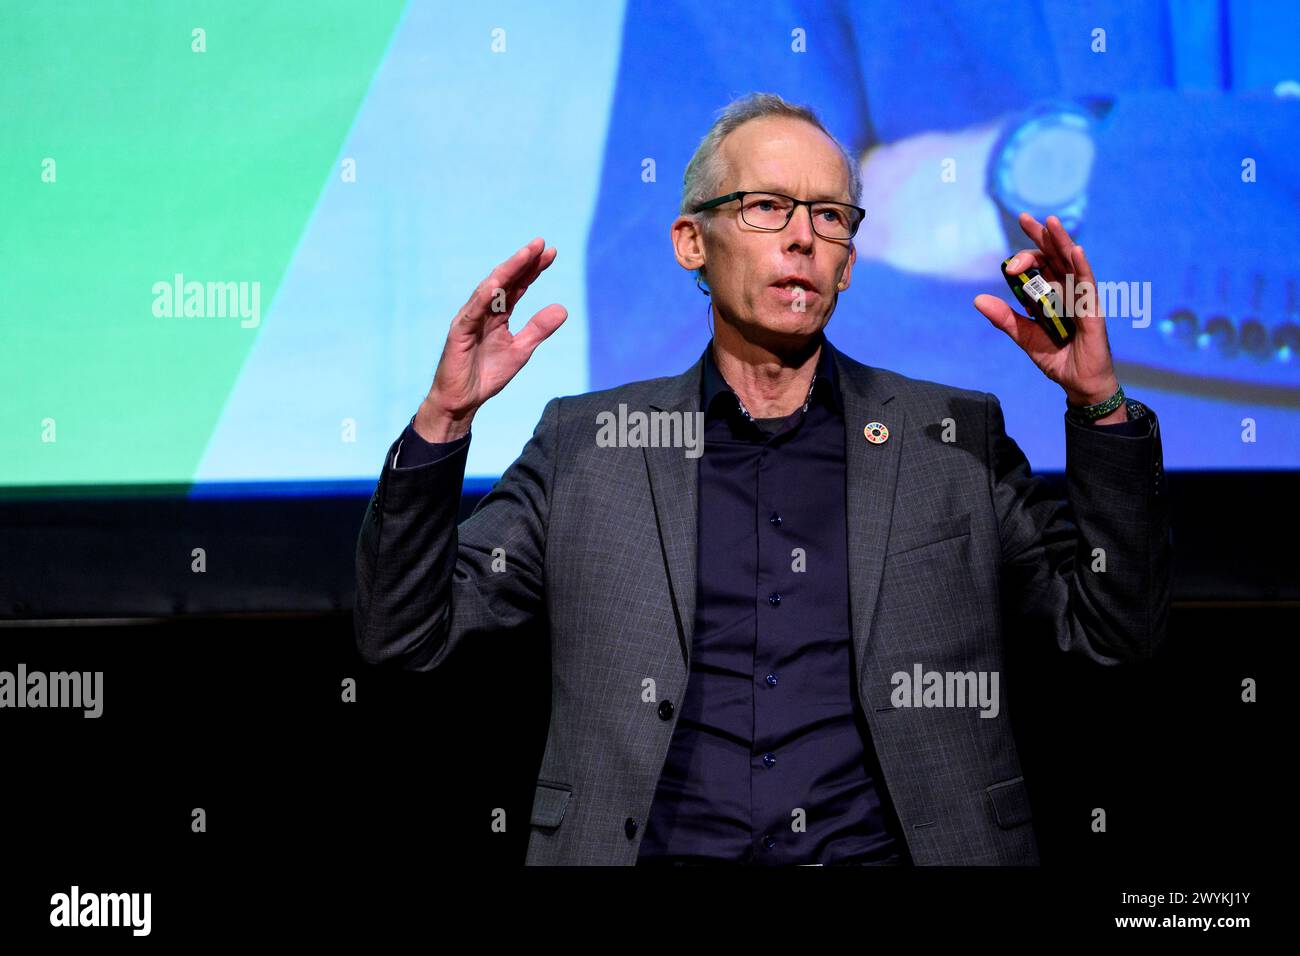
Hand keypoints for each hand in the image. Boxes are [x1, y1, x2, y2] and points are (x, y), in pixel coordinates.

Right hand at [415, 237, 566, 440]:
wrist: (463, 400)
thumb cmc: (486, 374)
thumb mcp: (521, 350)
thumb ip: (538, 329)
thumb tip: (563, 308)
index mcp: (498, 313)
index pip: (518, 285)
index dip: (533, 269)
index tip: (552, 253)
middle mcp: (483, 310)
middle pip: (505, 280)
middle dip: (523, 262)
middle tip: (541, 244)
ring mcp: (470, 318)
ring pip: (490, 289)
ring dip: (507, 271)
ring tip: (525, 255)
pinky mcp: (459, 332)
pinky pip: (473, 311)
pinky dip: (485, 296)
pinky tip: (498, 284)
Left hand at [973, 213, 1120, 409]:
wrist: (1077, 382)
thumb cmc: (1057, 357)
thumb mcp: (1024, 336)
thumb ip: (1005, 318)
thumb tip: (977, 299)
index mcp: (1052, 294)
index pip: (1040, 265)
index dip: (1025, 257)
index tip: (1008, 264)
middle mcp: (1068, 290)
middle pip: (1055, 256)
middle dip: (1041, 236)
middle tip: (1024, 218)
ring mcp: (1082, 298)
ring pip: (1072, 263)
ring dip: (1061, 241)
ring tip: (1050, 221)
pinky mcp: (1093, 310)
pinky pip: (1088, 285)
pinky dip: (1082, 267)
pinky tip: (1075, 250)